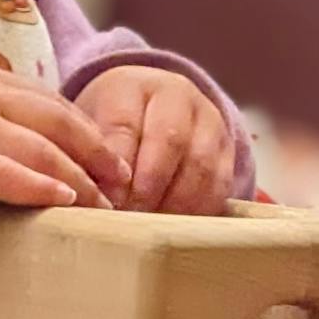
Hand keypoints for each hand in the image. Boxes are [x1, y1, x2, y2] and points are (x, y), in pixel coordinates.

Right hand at [0, 61, 131, 223]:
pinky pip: (10, 175)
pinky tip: (63, 202)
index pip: (51, 101)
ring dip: (79, 178)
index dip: (86, 130)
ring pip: (42, 150)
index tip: (111, 156)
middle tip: (122, 182)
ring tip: (101, 204)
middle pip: (58, 121)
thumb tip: (39, 137)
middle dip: (96, 152)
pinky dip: (42, 188)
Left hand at [75, 65, 235, 213]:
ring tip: (153, 231)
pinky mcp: (228, 150)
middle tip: (131, 220)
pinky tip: (177, 228)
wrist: (149, 107)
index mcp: (134, 86)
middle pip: (170, 141)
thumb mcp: (91, 128)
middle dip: (148, 188)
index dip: (117, 166)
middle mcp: (179, 96)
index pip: (125, 124)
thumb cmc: (112, 124)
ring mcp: (209, 121)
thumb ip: (92, 157)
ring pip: (200, 166)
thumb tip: (94, 198)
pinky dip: (199, 211)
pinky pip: (220, 185)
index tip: (107, 200)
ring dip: (175, 204)